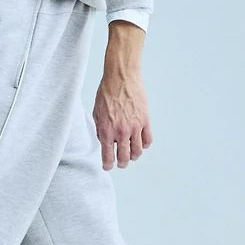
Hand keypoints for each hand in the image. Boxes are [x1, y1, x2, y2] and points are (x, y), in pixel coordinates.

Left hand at [93, 21, 151, 168]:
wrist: (121, 77)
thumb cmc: (106, 92)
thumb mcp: (96, 112)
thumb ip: (100, 128)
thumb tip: (103, 140)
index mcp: (106, 130)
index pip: (108, 156)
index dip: (108, 165)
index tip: (108, 167)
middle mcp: (121, 131)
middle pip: (124, 157)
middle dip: (122, 163)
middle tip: (121, 163)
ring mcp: (135, 127)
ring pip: (138, 151)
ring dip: (134, 156)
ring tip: (132, 156)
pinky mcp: (145, 120)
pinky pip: (147, 140)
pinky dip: (144, 145)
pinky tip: (141, 144)